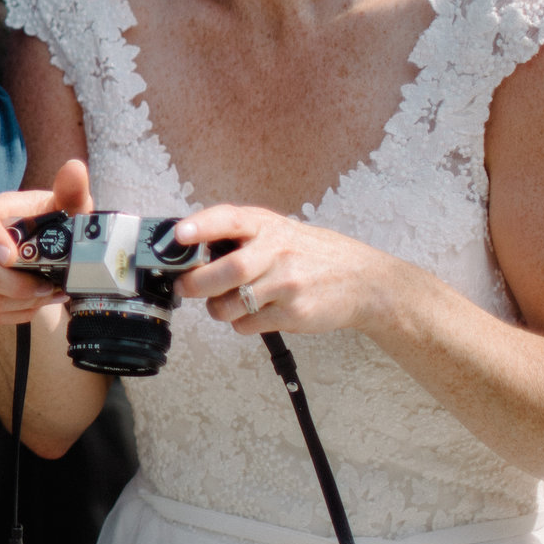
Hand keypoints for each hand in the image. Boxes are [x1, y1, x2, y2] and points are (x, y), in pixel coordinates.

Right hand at [0, 158, 93, 324]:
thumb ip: (72, 190)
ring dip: (25, 301)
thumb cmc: (54, 225)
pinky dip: (20, 312)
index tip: (11, 256)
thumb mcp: (68, 208)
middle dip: (15, 285)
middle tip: (47, 286)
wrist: (46, 255)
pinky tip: (37, 301)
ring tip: (50, 293)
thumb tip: (75, 168)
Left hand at [170, 206, 411, 335]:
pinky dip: (240, 323)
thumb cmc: (313, 254)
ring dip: (217, 309)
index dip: (202, 225)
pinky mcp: (293, 313)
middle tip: (185, 288)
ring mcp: (287, 284)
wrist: (364, 281)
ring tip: (224, 304)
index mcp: (268, 226)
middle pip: (226, 270)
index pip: (229, 219)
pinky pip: (248, 324)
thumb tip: (191, 248)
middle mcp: (277, 251)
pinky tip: (253, 314)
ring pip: (231, 303)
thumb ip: (243, 236)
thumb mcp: (280, 231)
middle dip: (196, 283)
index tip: (179, 234)